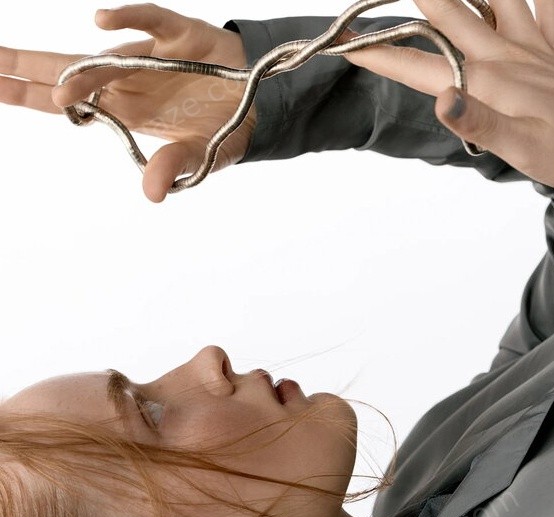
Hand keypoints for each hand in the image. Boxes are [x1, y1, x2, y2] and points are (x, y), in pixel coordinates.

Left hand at [0, 4, 255, 201]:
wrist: (261, 101)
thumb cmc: (221, 130)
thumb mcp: (199, 158)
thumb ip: (172, 167)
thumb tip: (152, 194)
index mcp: (125, 109)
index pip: (65, 101)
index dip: (27, 94)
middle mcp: (128, 79)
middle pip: (66, 69)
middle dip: (23, 66)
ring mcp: (150, 56)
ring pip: (105, 58)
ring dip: (80, 72)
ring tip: (58, 92)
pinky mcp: (179, 33)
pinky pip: (148, 20)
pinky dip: (126, 18)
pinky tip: (99, 20)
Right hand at [340, 0, 553, 190]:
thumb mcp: (515, 147)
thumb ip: (477, 120)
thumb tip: (443, 99)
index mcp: (484, 80)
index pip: (419, 66)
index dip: (381, 55)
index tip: (348, 45)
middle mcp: (502, 52)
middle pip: (448, 10)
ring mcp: (529, 42)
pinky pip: (547, 2)